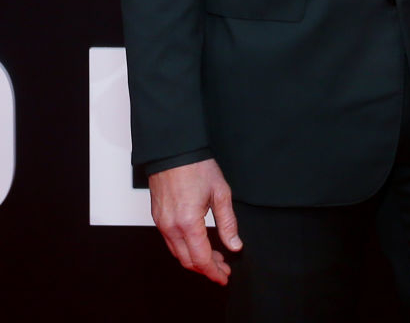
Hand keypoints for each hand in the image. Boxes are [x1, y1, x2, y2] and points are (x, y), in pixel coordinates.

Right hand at [149, 158, 241, 284]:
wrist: (174, 150)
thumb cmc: (196, 166)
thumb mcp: (221, 193)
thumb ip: (228, 223)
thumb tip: (235, 245)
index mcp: (188, 223)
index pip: (202, 259)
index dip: (214, 272)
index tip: (224, 276)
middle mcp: (171, 227)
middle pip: (188, 261)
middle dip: (207, 269)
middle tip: (222, 269)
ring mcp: (161, 223)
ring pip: (178, 254)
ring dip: (195, 260)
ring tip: (213, 258)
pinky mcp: (157, 217)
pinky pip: (170, 242)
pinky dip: (184, 249)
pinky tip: (197, 244)